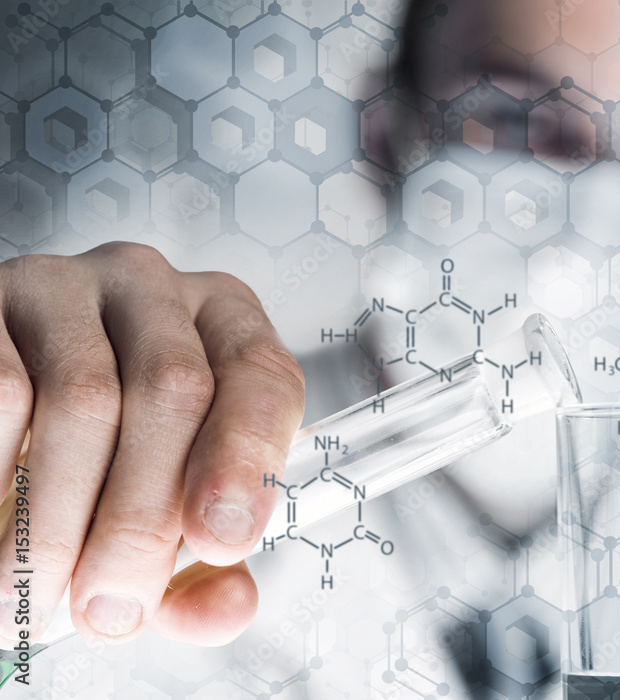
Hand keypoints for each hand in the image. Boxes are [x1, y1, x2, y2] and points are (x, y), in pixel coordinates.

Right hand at [0, 242, 304, 646]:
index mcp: (225, 326)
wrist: (8, 387)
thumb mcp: (173, 497)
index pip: (262, 376)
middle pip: (172, 390)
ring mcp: (68, 285)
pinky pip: (0, 390)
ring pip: (82, 398)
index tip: (221, 542)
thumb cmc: (110, 449)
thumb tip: (225, 609)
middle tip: (110, 606)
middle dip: (141, 517)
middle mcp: (154, 290)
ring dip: (57, 518)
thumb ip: (206, 563)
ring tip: (33, 595)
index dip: (247, 460)